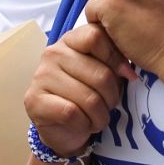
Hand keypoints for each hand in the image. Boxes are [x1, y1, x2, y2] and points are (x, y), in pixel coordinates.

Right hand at [23, 23, 130, 156]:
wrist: (63, 128)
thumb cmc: (86, 95)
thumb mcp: (103, 72)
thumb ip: (114, 62)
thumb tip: (129, 72)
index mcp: (70, 41)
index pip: (95, 36)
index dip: (115, 58)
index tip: (124, 75)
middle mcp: (52, 53)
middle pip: (99, 73)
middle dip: (112, 96)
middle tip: (110, 105)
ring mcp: (41, 76)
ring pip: (88, 97)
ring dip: (100, 114)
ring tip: (98, 117)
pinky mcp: (34, 100)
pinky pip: (72, 112)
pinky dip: (85, 123)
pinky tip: (84, 123)